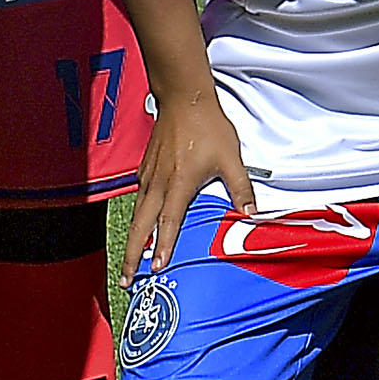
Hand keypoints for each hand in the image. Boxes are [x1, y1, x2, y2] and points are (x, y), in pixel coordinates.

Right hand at [127, 91, 254, 277]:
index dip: (162, 246)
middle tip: (127, 280)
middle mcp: (158, 183)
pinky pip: (138, 199)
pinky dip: (136, 219)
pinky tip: (138, 228)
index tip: (156, 268)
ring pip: (136, 214)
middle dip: (131, 255)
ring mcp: (148, 176)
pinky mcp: (145, 169)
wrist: (184, 99)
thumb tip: (251, 213)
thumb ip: (240, 187)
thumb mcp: (231, 158)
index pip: (168, 222)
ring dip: (131, 240)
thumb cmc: (208, 128)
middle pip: (140, 226)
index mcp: (179, 183)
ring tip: (128, 262)